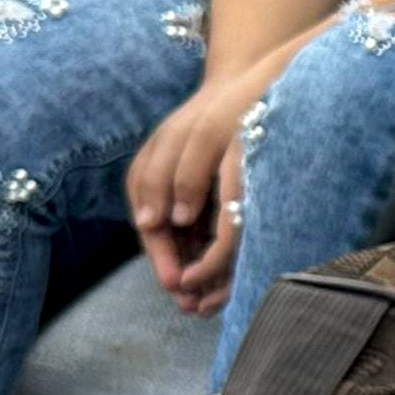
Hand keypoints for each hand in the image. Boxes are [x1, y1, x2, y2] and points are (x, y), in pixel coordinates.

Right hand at [129, 75, 265, 309]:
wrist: (245, 87)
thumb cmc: (219, 110)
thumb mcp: (199, 137)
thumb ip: (176, 177)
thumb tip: (152, 223)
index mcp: (149, 179)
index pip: (153, 231)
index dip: (165, 262)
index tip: (180, 288)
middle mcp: (159, 190)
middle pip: (166, 245)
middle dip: (178, 277)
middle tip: (194, 308)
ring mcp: (177, 194)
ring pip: (181, 244)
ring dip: (192, 272)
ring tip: (205, 303)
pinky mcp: (198, 197)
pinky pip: (196, 233)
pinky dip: (205, 254)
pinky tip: (219, 276)